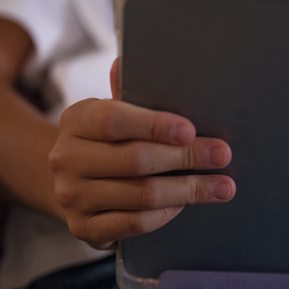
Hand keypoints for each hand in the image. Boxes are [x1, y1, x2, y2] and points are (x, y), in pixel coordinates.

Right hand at [48, 60, 234, 248]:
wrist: (77, 184)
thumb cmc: (110, 141)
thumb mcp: (116, 113)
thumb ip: (127, 92)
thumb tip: (124, 60)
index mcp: (76, 119)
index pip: (114, 120)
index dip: (155, 125)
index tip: (191, 130)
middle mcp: (66, 158)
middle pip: (136, 160)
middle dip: (187, 158)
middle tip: (223, 155)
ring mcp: (72, 196)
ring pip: (142, 195)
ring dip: (188, 190)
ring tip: (222, 186)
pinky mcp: (84, 228)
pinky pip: (135, 223)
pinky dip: (165, 215)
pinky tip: (185, 206)